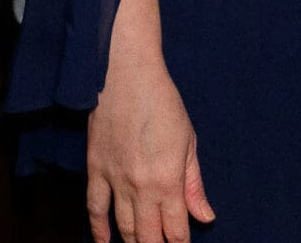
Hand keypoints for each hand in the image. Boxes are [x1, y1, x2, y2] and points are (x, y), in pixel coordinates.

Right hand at [86, 59, 213, 242]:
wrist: (126, 74)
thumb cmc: (162, 102)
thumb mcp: (188, 141)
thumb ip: (194, 184)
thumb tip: (205, 218)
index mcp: (168, 180)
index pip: (175, 231)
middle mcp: (141, 187)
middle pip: (148, 236)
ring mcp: (116, 179)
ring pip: (123, 227)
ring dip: (133, 242)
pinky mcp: (95, 168)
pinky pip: (94, 207)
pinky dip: (98, 229)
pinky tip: (103, 242)